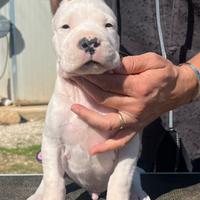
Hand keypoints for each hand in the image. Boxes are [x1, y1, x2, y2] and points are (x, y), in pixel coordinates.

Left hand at [71, 52, 196, 153]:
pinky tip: (93, 149)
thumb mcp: (151, 60)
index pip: (107, 83)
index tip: (79, 71)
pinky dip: (107, 146)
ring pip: (107, 122)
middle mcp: (134, 107)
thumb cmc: (164, 73)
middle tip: (74, 80)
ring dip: (88, 116)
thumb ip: (129, 63)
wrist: (178, 89)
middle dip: (86, 88)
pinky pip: (121, 140)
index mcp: (138, 88)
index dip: (91, 77)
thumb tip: (108, 66)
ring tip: (74, 109)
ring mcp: (134, 120)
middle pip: (103, 99)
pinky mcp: (136, 127)